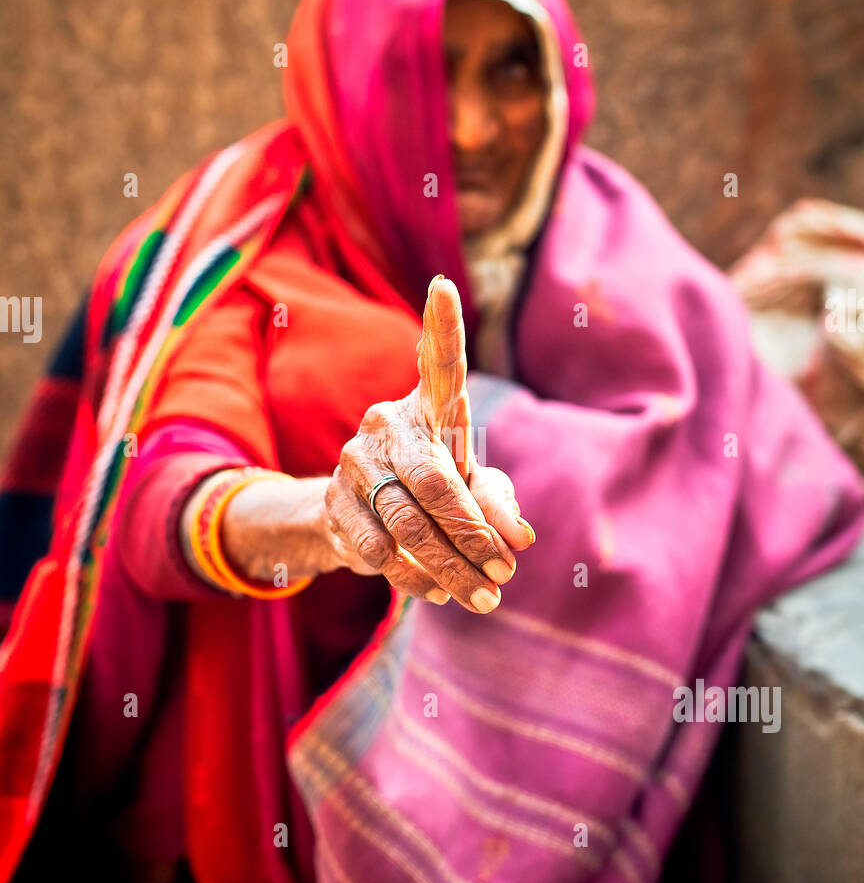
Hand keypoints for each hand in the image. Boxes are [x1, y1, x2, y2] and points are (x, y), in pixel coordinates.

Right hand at [323, 275, 534, 611]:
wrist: (355, 519)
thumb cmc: (430, 489)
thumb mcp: (469, 489)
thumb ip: (496, 505)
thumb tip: (518, 538)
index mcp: (429, 408)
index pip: (438, 363)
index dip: (441, 326)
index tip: (442, 286)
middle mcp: (386, 425)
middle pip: (435, 482)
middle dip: (472, 535)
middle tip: (504, 572)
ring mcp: (354, 464)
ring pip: (408, 525)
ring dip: (451, 568)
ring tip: (485, 596)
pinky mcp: (334, 504)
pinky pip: (379, 550)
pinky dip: (415, 579)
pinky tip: (439, 593)